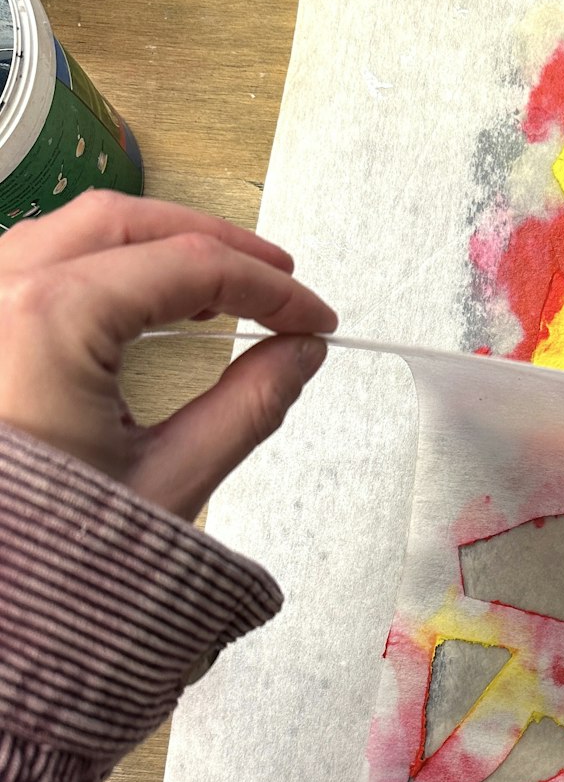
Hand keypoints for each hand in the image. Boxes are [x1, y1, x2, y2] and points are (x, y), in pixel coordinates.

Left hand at [0, 191, 336, 519]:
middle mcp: (0, 291)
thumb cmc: (43, 558)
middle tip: (279, 279)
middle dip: (214, 243)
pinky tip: (142, 300)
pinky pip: (36, 265)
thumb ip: (249, 404)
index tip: (315, 320)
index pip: (190, 266)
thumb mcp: (169, 480)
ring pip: (75, 231)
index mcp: (51, 318)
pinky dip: (101, 266)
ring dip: (154, 245)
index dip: (269, 289)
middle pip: (129, 223)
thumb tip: (299, 354)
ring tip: (219, 287)